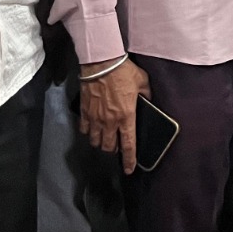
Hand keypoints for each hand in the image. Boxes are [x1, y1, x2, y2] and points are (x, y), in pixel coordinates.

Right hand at [78, 58, 149, 174]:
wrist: (101, 62)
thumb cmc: (123, 71)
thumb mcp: (142, 81)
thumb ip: (147, 94)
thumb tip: (148, 101)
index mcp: (126, 116)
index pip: (128, 145)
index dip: (129, 160)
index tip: (129, 169)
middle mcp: (110, 122)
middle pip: (109, 147)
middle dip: (113, 149)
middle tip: (116, 145)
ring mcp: (95, 118)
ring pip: (95, 141)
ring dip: (100, 142)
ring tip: (104, 137)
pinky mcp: (84, 112)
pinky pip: (84, 129)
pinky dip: (88, 131)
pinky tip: (92, 127)